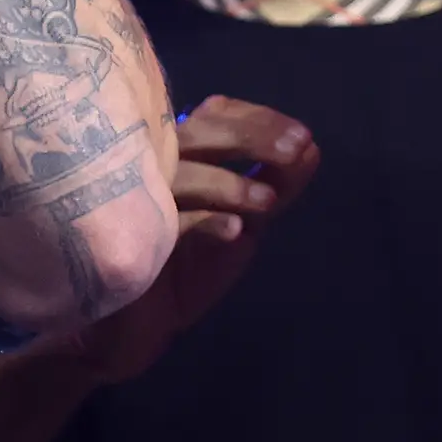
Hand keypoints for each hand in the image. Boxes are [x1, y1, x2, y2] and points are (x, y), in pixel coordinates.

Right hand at [53, 97, 317, 383]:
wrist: (140, 327)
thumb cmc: (186, 266)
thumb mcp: (243, 225)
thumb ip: (275, 186)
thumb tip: (311, 148)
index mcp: (179, 154)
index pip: (217, 115)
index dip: (260, 120)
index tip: (301, 138)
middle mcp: (153, 165)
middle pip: (199, 132)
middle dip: (252, 139)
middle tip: (294, 151)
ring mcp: (136, 199)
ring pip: (182, 174)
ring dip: (230, 184)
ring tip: (269, 201)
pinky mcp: (129, 239)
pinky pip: (166, 223)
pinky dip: (203, 223)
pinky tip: (234, 231)